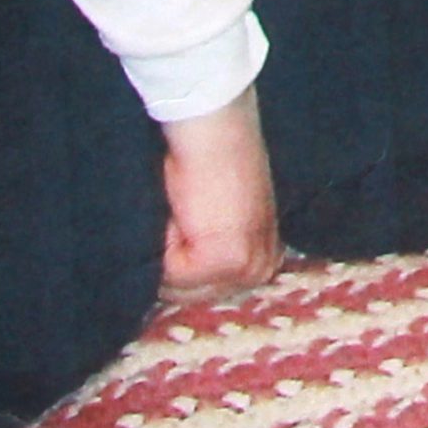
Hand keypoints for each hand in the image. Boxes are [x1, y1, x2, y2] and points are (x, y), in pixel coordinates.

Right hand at [159, 88, 281, 302]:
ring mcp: (246, 268)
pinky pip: (169, 274)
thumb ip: (211, 253)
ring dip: (164, 254)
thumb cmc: (211, 164)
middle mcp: (261, 271)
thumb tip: (174, 286)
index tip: (180, 233)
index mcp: (264, 261)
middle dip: (171, 265)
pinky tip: (181, 209)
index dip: (180, 269)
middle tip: (179, 218)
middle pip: (191, 298)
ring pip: (176, 290)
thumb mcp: (221, 219)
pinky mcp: (223, 260)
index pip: (207, 294)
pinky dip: (163, 242)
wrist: (215, 129)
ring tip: (181, 212)